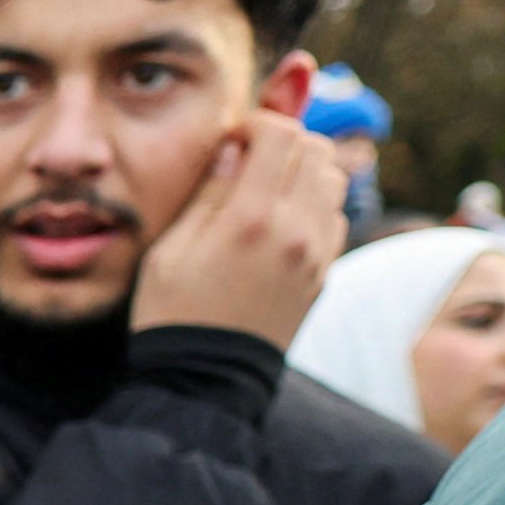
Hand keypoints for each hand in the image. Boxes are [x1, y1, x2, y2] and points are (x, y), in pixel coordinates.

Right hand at [130, 108, 344, 348]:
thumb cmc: (173, 316)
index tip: (234, 140)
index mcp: (251, 218)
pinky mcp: (322, 272)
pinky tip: (280, 224)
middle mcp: (295, 229)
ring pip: (334, 178)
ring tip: (268, 191)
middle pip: (316, 148)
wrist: (204, 382)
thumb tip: (233, 151)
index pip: (282, 134)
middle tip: (251, 161)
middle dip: (285, 142)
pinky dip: (314, 204)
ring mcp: (316, 252)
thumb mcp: (169, 252)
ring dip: (304, 171)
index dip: (258, 123)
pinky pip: (335, 216)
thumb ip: (207, 195)